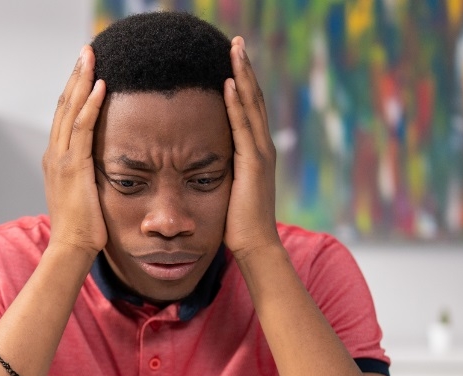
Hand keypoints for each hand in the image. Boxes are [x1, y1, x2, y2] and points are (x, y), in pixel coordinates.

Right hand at [43, 45, 107, 255]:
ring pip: (69, 110)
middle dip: (75, 76)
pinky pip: (82, 129)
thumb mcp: (84, 194)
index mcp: (56, 159)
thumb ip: (88, 176)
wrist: (72, 249)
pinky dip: (90, 105)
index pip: (64, 116)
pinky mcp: (74, 167)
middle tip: (87, 51)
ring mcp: (61, 160)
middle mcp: (54, 155)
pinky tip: (100, 86)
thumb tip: (102, 168)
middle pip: (63, 105)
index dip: (73, 90)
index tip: (85, 69)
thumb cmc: (83, 228)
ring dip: (81, 81)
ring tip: (91, 57)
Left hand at [223, 36, 281, 258]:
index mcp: (254, 152)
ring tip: (234, 50)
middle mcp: (261, 147)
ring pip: (251, 106)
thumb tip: (201, 164)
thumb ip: (220, 171)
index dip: (242, 82)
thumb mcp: (226, 189)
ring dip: (242, 76)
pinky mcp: (252, 164)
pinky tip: (229, 83)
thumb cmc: (237, 224)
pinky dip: (237, 103)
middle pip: (253, 99)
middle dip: (244, 69)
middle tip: (236, 43)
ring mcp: (259, 154)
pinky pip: (243, 126)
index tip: (232, 59)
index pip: (248, 109)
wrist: (255, 246)